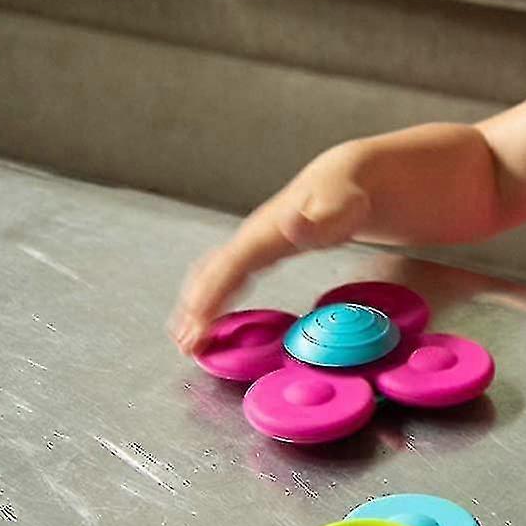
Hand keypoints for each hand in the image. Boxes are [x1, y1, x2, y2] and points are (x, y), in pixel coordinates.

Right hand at [168, 142, 371, 354]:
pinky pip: (223, 275)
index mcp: (264, 233)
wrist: (341, 180)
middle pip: (213, 275)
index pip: (229, 268)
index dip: (211, 297)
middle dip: (195, 309)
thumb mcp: (338, 211)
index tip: (197, 325)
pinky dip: (209, 296)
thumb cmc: (342, 199)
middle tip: (185, 345)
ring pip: (212, 275)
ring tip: (184, 337)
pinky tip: (205, 315)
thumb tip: (292, 225)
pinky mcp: (255, 251)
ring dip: (195, 305)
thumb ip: (316, 223)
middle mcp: (250, 238)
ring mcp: (250, 244)